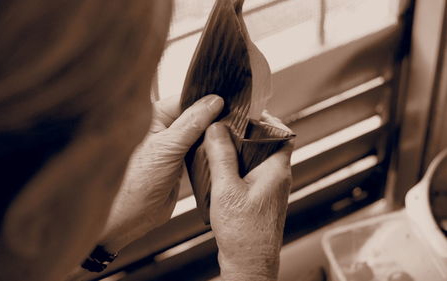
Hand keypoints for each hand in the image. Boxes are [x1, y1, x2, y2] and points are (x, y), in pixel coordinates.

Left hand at [99, 94, 223, 251]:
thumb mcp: (168, 147)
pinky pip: (202, 148)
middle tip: (232, 117)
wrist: (137, 215)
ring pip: (201, 132)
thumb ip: (192, 123)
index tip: (226, 101)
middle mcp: (165, 128)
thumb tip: (213, 101)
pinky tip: (222, 148)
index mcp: (155, 117)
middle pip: (196, 114)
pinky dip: (212, 148)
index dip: (205, 100)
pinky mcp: (184, 161)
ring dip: (213, 134)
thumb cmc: (139, 181)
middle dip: (212, 117)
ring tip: (230, 133)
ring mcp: (175, 145)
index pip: (186, 99)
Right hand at [204, 122, 292, 280]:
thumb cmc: (244, 233)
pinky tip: (217, 169)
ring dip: (237, 150)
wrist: (249, 264)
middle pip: (266, 143)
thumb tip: (216, 127)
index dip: (265, 118)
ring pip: (255, 159)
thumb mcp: (227, 189)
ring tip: (216, 144)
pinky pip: (248, 173)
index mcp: (276, 170)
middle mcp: (277, 177)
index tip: (244, 111)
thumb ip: (222, 156)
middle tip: (222, 126)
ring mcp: (268, 188)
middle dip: (244, 133)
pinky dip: (235, 166)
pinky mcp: (259, 198)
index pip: (282, 132)